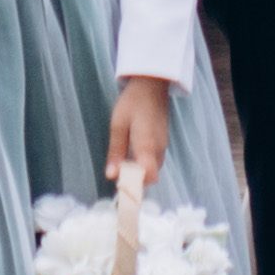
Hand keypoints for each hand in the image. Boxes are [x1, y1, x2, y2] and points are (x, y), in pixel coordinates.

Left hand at [106, 75, 171, 192]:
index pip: (147, 178)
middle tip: (116, 177)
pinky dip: (143, 165)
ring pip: (152, 170)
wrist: (152, 84)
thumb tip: (111, 176)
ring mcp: (163, 146)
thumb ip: (116, 152)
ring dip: (138, 174)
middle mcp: (158, 149)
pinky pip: (154, 161)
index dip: (135, 188)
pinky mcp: (162, 142)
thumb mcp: (118, 124)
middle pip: (150, 178)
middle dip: (134, 183)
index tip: (121, 191)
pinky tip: (130, 157)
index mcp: (147, 145)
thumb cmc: (133, 101)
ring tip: (120, 167)